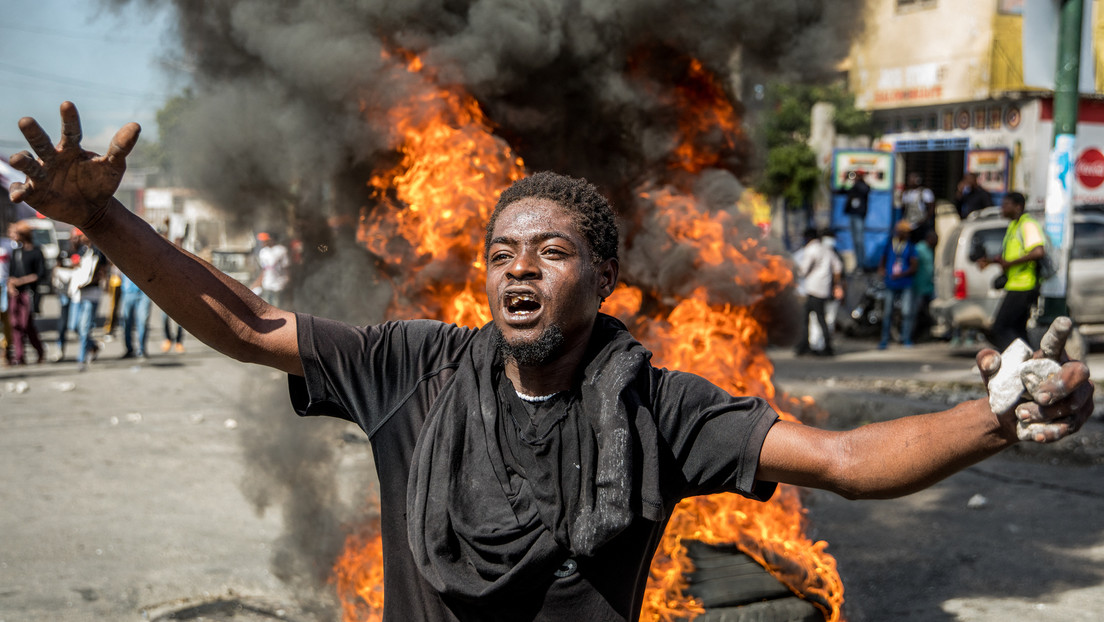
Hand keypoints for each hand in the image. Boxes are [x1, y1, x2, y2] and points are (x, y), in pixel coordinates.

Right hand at [8, 102, 139, 228]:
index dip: (69, 119)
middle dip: (33, 132)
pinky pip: (22, 191)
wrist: (93, 209)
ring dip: (21, 161)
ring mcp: (40, 174)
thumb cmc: (101, 183)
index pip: (71, 131)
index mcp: (70, 148)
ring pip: (28, 164)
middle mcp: (52, 157)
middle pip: (41, 142)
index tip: (67, 104)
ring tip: (17, 158)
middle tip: (26, 120)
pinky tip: (17, 195)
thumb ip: (121, 147)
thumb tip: (136, 125)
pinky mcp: (33, 193)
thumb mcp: (114, 166)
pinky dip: (18, 192)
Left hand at [976, 317, 1094, 442]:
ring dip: (1046, 413)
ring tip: (1021, 415)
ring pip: (1072, 405)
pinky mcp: (1077, 418)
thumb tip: (990, 359)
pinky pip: (1069, 426)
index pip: (1056, 341)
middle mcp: (1070, 373)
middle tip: (1039, 396)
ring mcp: (1079, 396)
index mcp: (1049, 356)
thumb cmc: (1006, 389)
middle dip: (1060, 386)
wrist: (1008, 416)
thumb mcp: (991, 375)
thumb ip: (987, 362)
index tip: (1063, 320)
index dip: (1060, 332)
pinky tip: (1034, 433)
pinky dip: (1050, 431)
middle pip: (1077, 374)